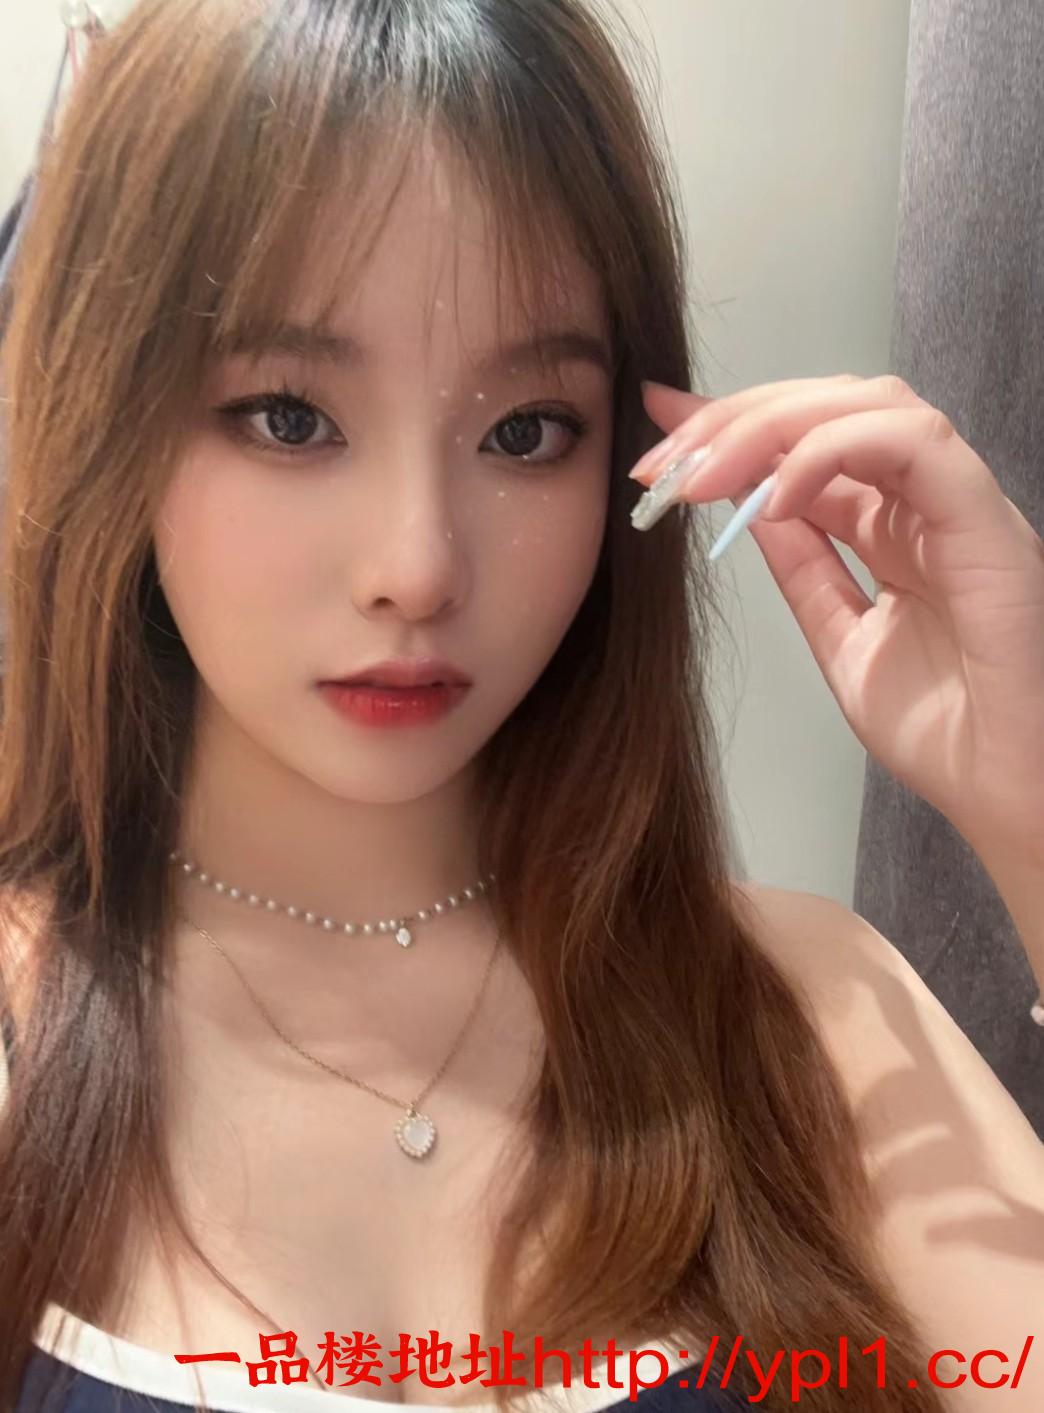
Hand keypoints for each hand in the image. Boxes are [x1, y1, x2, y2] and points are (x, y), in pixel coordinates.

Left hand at [631, 374, 1043, 868]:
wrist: (1009, 794)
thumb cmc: (944, 733)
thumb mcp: (842, 638)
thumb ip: (802, 567)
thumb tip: (746, 504)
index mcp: (894, 527)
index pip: (807, 445)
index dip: (732, 426)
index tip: (659, 422)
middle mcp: (924, 502)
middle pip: (828, 408)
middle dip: (735, 419)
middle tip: (664, 457)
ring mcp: (957, 504)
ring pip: (868, 405)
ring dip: (770, 425)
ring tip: (702, 473)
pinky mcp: (985, 519)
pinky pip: (913, 444)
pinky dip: (833, 451)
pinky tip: (775, 497)